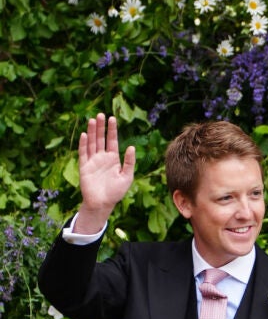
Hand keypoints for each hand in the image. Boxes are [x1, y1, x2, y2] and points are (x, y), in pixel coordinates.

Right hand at [73, 114, 135, 232]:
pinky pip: (83, 153)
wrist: (102, 203)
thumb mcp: (127, 177)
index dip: (112, 130)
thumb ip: (129, 163)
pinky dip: (84, 144)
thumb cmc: (116, 192)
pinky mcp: (84, 166)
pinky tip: (85, 135)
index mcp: (113, 159)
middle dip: (101, 127)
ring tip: (92, 120)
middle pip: (101, 138)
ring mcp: (92, 161)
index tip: (112, 118)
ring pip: (92, 143)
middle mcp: (102, 157)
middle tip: (101, 114)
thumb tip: (131, 147)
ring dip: (92, 132)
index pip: (112, 141)